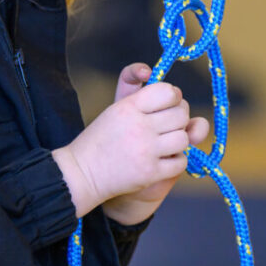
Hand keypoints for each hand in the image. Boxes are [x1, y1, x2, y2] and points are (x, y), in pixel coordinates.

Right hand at [52, 64, 205, 217]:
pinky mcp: (150, 173)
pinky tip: (164, 159)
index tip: (170, 102)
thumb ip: (143, 99)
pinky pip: (180, 162)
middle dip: (179, 118)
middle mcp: (139, 126)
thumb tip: (174, 94)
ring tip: (166, 143)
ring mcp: (146, 151)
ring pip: (183, 139)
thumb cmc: (101, 139)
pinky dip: (175, 161)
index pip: (167, 92)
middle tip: (170, 124)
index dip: (174, 96)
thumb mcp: (116, 110)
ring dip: (178, 140)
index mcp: (129, 107)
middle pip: (180, 115)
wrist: (83, 173)